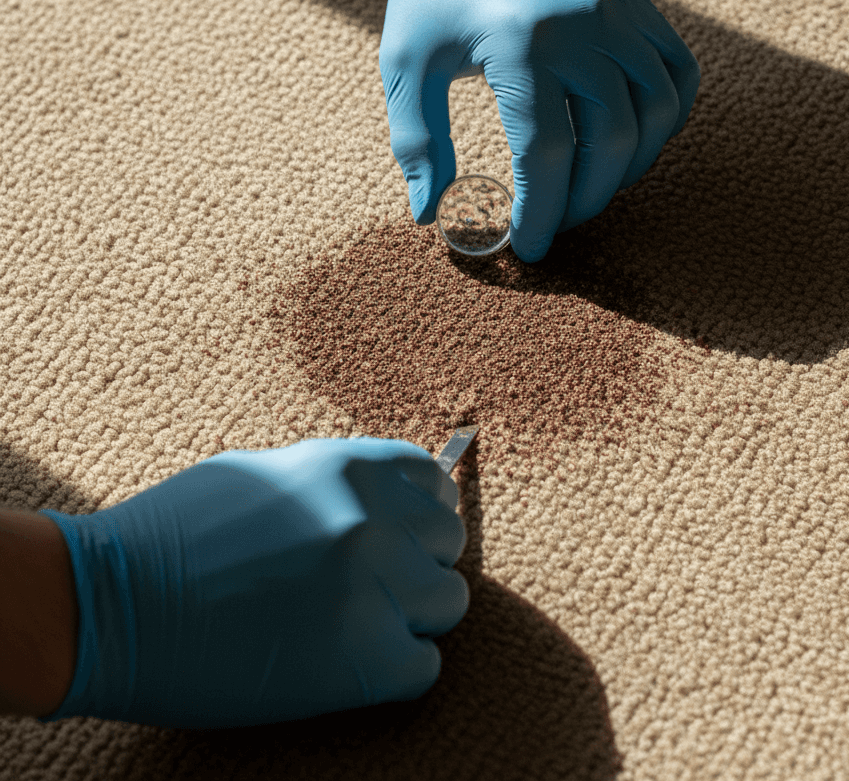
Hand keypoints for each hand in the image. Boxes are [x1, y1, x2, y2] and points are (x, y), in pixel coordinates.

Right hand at [39, 437, 467, 727]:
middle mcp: (375, 520)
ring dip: (413, 616)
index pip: (433, 481)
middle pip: (447, 543)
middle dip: (417, 562)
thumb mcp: (270, 474)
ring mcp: (374, 589)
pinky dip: (396, 669)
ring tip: (362, 623)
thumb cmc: (180, 532)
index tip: (404, 533)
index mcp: (352, 467)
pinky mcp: (362, 662)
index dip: (419, 511)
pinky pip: (423, 667)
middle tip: (375, 584)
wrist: (112, 604)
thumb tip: (390, 498)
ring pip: (447, 603)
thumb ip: (339, 483)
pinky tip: (350, 662)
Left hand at [380, 0, 699, 261]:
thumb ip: (416, 141)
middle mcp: (584, 28)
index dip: (541, 212)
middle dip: (586, 201)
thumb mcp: (406, 59)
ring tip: (593, 188)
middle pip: (611, 143)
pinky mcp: (639, 5)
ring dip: (630, 167)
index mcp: (521, 44)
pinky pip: (678, 75)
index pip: (546, 155)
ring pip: (656, 114)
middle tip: (559, 223)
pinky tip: (632, 139)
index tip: (529, 247)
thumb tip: (430, 215)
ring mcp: (621, 14)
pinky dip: (665, 119)